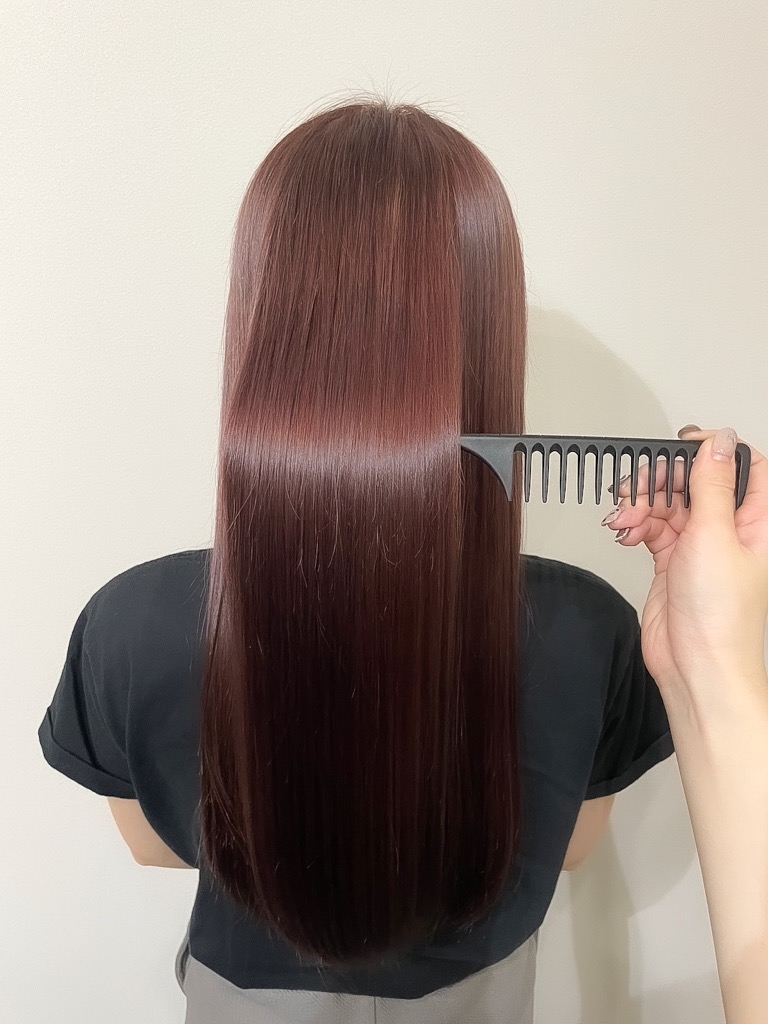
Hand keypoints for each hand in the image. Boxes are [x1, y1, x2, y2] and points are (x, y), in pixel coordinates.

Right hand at [602, 426, 767, 707]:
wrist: (697, 667)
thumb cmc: (721, 617)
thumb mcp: (715, 535)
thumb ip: (712, 485)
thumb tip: (718, 442)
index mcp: (756, 520)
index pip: (742, 466)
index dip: (713, 449)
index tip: (680, 445)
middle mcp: (730, 530)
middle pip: (695, 482)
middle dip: (663, 479)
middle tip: (639, 487)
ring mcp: (700, 545)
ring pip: (668, 503)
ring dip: (641, 505)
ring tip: (625, 519)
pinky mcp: (672, 562)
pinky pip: (651, 528)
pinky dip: (635, 526)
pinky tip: (625, 534)